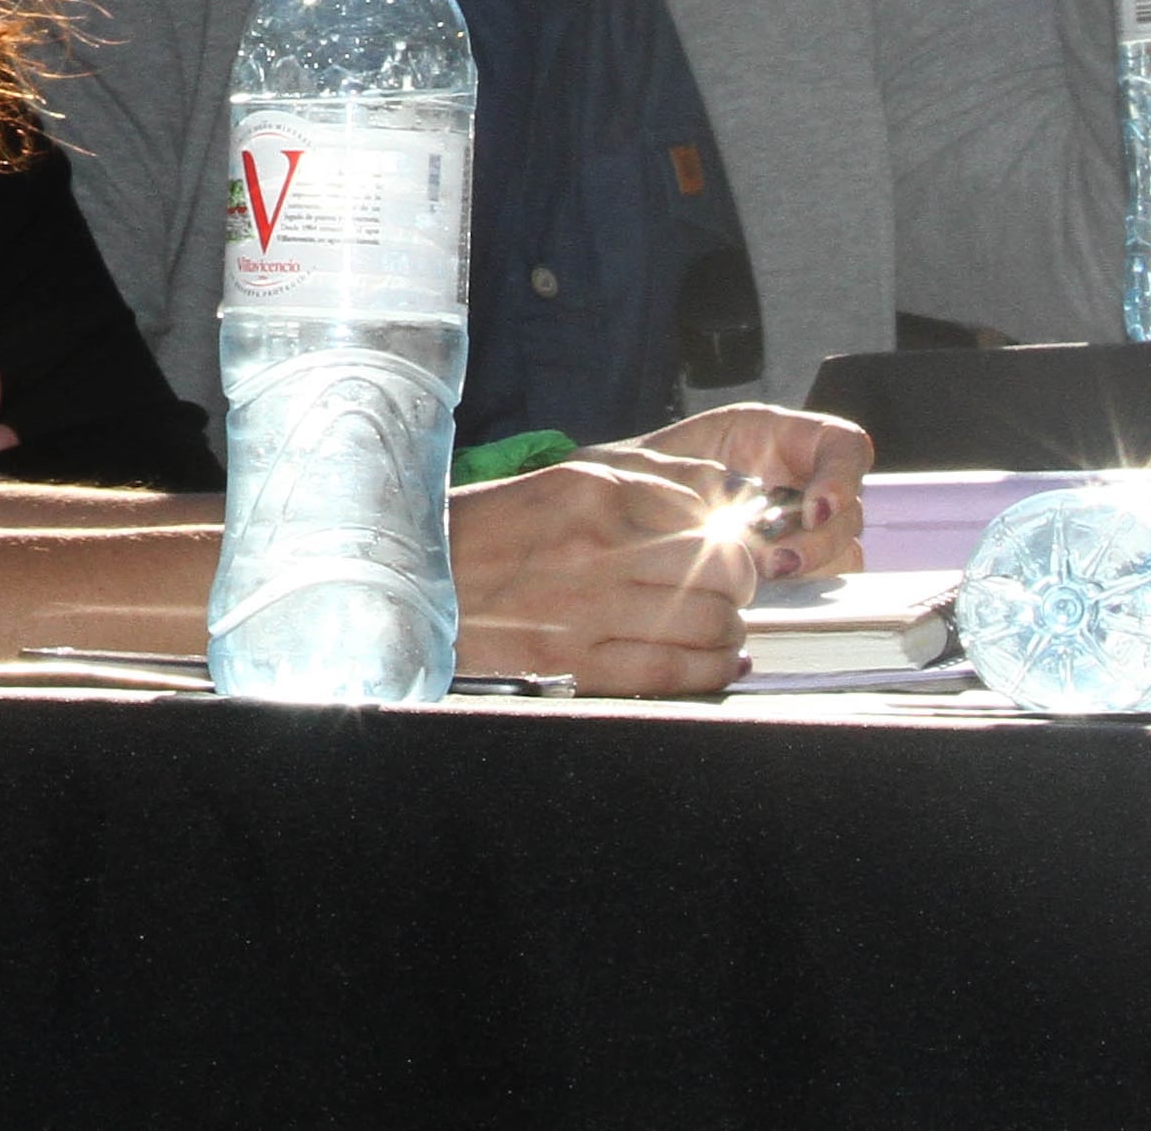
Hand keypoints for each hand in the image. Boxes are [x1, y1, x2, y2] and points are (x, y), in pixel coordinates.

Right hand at [446, 449, 776, 695]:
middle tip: (729, 591)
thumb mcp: (558, 481)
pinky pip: (679, 672)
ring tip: (717, 629)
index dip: (735, 534)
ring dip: (729, 629)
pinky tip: (716, 662)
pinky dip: (714, 669)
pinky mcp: (579, 665)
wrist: (411, 585)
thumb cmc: (484, 534)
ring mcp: (590, 608)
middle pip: (724, 567)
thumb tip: (722, 490)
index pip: (709, 510)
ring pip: (712, 622)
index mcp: (592, 489)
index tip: (731, 548)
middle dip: (739, 583)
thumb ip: (642, 478)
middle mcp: (598, 545)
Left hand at [626, 403, 874, 575]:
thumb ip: (689, 477)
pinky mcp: (787, 566)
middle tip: (777, 559)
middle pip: (848, 509)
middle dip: (820, 538)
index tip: (814, 508)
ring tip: (763, 575)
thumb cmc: (623, 478)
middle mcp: (795, 480)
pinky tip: (763, 593)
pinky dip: (802, 590)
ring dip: (811, 566)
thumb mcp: (649, 462)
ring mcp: (797, 527)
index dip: (842, 476)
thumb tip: (736, 512)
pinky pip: (820, 581)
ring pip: (841, 549)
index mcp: (774, 437)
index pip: (844, 446)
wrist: (600, 519)